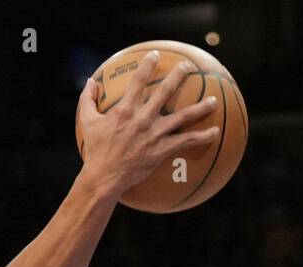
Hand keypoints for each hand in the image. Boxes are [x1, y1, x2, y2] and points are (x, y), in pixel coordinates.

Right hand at [77, 52, 219, 198]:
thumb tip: (90, 81)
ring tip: (214, 100)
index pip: (139, 80)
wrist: (104, 177)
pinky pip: (187, 142)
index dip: (148, 65)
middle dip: (178, 75)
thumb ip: (87, 99)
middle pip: (166, 91)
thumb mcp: (87, 121)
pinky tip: (215, 132)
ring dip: (200, 107)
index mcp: (125, 109)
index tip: (155, 55)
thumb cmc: (95, 149)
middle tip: (188, 66)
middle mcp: (143, 118)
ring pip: (183, 117)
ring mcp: (155, 134)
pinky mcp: (162, 150)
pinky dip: (203, 137)